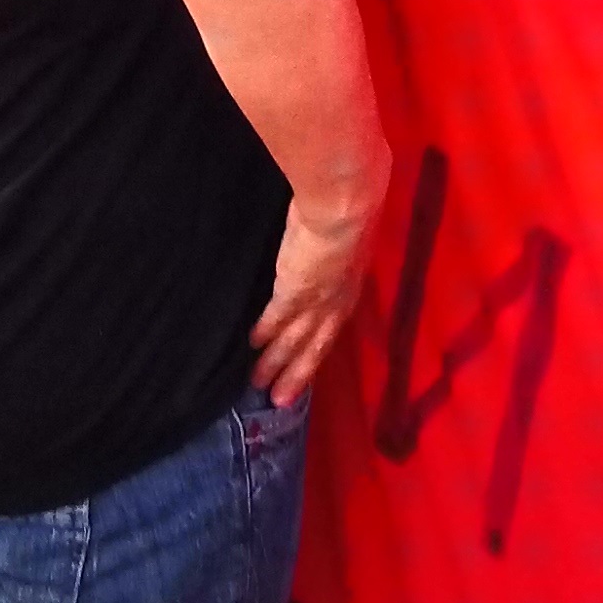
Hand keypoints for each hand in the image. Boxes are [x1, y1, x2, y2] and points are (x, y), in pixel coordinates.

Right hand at [250, 165, 389, 403]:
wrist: (346, 201)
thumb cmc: (350, 204)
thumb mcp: (345, 228)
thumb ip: (333, 239)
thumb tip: (322, 237)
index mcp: (351, 285)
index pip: (332, 326)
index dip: (317, 349)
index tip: (305, 370)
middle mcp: (337, 300)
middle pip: (316, 347)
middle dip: (297, 374)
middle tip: (280, 401)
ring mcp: (317, 298)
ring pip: (295, 340)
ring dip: (277, 364)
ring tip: (257, 385)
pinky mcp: (295, 291)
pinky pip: (277, 318)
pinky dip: (266, 335)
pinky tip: (251, 346)